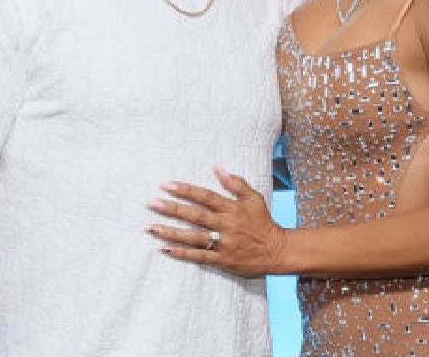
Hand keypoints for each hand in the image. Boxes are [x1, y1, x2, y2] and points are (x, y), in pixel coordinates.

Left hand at [146, 166, 287, 277]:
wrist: (277, 251)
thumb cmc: (263, 222)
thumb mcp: (254, 198)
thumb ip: (235, 183)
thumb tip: (217, 167)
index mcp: (232, 208)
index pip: (205, 197)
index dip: (185, 190)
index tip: (166, 184)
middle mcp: (226, 225)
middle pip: (195, 216)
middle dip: (172, 209)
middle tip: (151, 202)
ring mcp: (223, 244)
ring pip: (193, 237)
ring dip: (171, 232)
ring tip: (151, 227)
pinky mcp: (222, 260)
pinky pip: (199, 256)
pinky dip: (182, 253)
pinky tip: (165, 248)